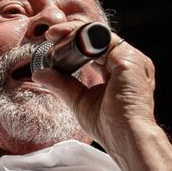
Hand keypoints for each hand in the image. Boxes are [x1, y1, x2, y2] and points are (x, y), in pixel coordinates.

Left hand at [31, 23, 157, 158]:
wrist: (125, 139)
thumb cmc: (109, 126)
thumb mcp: (78, 100)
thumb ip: (62, 84)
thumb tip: (40, 74)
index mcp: (118, 70)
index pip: (94, 48)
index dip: (73, 42)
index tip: (52, 41)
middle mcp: (127, 62)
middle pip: (96, 38)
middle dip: (71, 33)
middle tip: (50, 34)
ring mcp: (132, 60)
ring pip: (99, 35)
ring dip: (74, 32)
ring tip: (55, 35)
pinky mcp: (131, 61)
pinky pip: (105, 40)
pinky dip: (84, 38)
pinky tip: (68, 42)